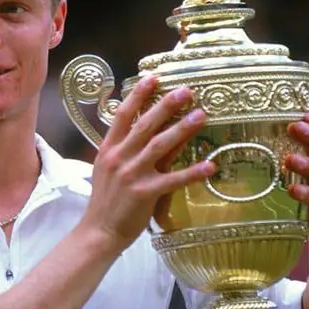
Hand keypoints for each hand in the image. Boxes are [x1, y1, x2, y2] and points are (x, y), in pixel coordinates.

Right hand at [83, 75, 215, 252]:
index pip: (123, 115)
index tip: (154, 78)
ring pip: (160, 145)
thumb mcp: (111, 169)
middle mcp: (120, 157)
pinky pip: (174, 179)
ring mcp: (132, 175)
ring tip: (201, 115)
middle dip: (167, 105)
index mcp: (109, 149)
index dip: (138, 95)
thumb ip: (128, 150)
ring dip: (182, 129)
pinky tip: (210, 165)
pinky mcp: (145, 193)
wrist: (98, 231)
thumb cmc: (106, 201)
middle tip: (186, 91)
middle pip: (145, 124)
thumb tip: (151, 131)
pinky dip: (193, 172)